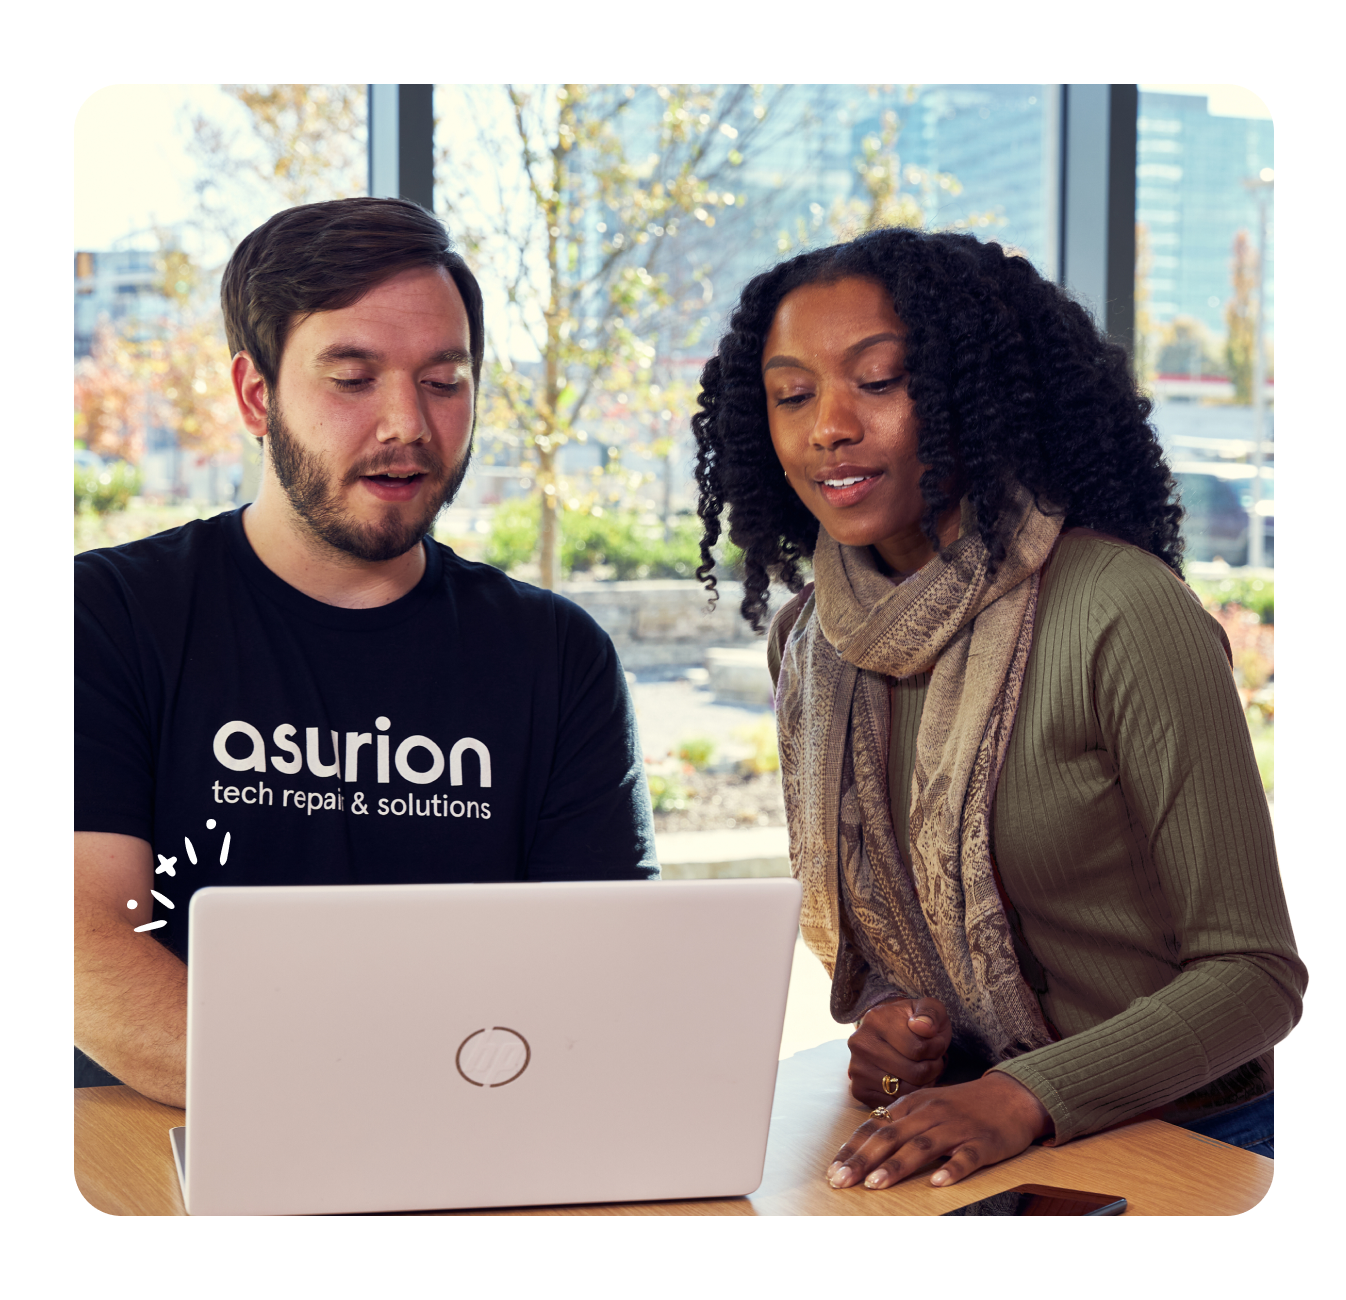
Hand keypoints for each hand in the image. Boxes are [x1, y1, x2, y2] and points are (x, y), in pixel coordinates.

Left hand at [826, 1072, 1053, 1189]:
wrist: (1012, 1095)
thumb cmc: (963, 1107)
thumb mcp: (927, 1107)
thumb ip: (902, 1124)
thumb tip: (867, 1148)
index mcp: (914, 1104)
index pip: (876, 1125)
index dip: (853, 1148)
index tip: (833, 1169)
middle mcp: (931, 1113)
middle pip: (892, 1135)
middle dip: (864, 1160)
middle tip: (842, 1182)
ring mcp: (957, 1127)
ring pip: (923, 1145)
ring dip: (897, 1165)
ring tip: (876, 1185)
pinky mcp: (984, 1142)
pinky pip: (966, 1157)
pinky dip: (951, 1170)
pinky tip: (938, 1184)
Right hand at [847, 997, 951, 1105]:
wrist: (891, 1031)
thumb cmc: (915, 1022)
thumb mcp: (929, 1008)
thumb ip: (930, 1014)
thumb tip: (922, 1028)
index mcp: (875, 1019)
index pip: (918, 1048)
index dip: (936, 1049)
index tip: (936, 1043)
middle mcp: (860, 1043)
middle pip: (914, 1073)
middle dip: (932, 1068)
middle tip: (932, 1059)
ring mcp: (856, 1068)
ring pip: (905, 1091)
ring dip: (923, 1084)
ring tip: (922, 1069)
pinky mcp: (858, 1089)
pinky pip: (893, 1103)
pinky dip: (907, 1097)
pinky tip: (909, 1081)